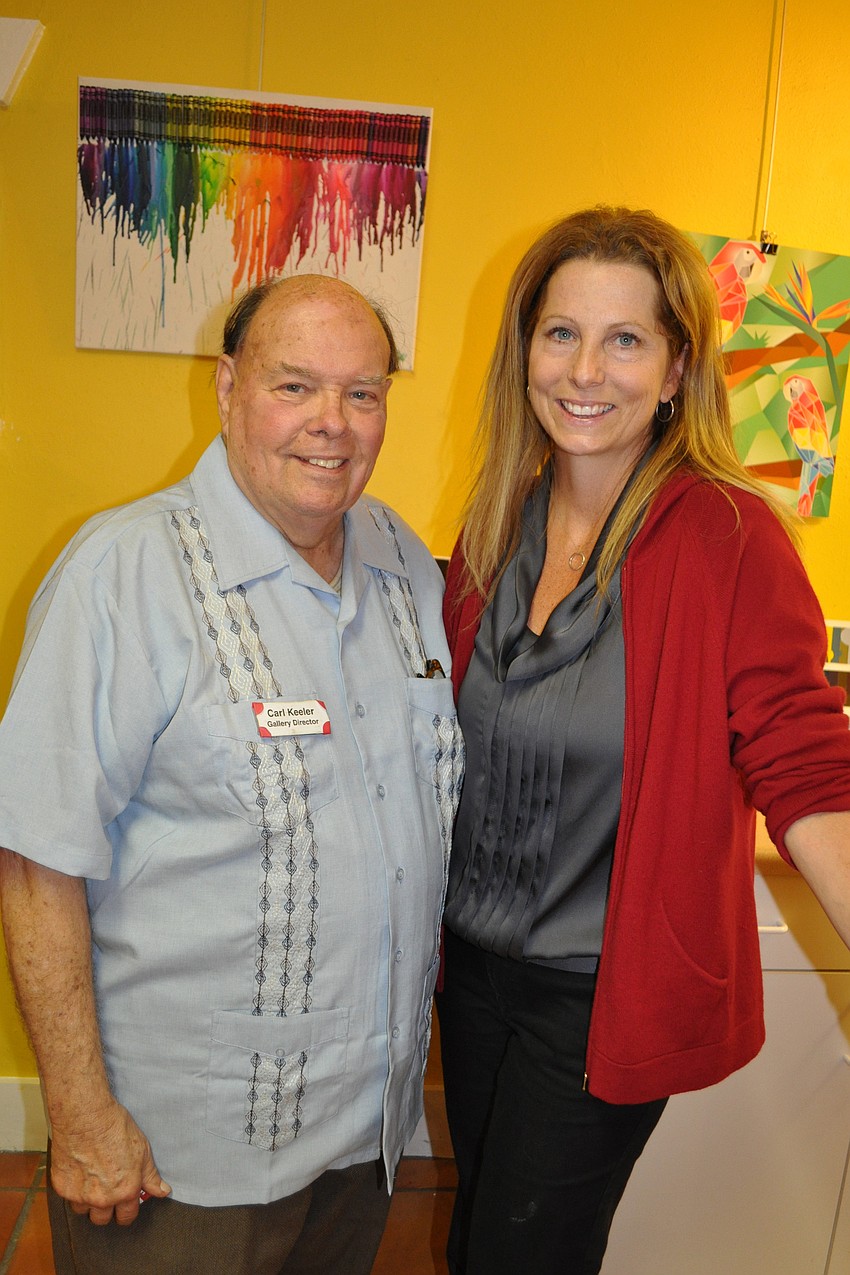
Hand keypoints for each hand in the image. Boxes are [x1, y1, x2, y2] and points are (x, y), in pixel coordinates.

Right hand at [50, 1100, 170, 1225]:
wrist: (86, 1117)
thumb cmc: (115, 1129)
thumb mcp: (142, 1150)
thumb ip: (150, 1176)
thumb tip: (163, 1191)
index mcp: (125, 1191)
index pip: (127, 1217)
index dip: (126, 1211)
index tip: (124, 1206)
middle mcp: (103, 1198)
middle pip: (102, 1220)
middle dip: (106, 1210)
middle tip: (106, 1193)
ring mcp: (81, 1195)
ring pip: (84, 1211)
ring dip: (87, 1202)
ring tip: (91, 1181)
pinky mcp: (63, 1188)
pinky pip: (69, 1198)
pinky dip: (73, 1189)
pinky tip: (79, 1171)